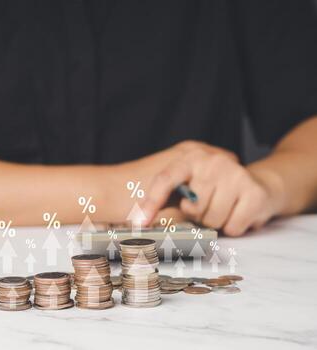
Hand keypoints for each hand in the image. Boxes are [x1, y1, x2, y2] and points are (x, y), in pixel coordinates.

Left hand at [139, 141, 283, 235]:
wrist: (261, 184)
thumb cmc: (216, 189)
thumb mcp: (189, 188)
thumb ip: (167, 202)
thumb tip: (141, 222)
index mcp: (190, 157)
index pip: (166, 180)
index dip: (151, 202)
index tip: (139, 223)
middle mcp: (213, 161)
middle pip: (192, 208)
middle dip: (197, 215)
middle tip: (206, 207)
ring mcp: (236, 174)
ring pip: (212, 220)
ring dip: (215, 222)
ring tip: (223, 209)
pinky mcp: (254, 192)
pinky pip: (233, 227)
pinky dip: (233, 227)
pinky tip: (237, 213)